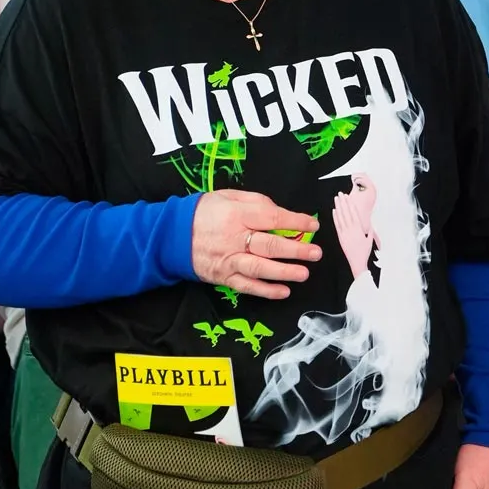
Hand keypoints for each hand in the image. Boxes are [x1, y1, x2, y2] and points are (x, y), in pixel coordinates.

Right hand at [191, 188, 321, 299]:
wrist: (172, 235)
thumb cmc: (204, 212)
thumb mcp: (228, 196)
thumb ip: (256, 202)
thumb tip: (281, 213)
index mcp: (236, 214)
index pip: (272, 217)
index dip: (296, 221)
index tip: (313, 225)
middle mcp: (234, 238)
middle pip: (269, 245)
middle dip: (296, 250)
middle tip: (316, 253)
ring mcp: (229, 260)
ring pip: (260, 268)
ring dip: (284, 272)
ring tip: (304, 273)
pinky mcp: (224, 276)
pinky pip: (247, 286)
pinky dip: (266, 290)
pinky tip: (284, 291)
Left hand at [332, 183, 375, 279]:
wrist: (357, 262)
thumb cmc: (364, 252)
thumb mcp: (370, 239)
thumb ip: (369, 230)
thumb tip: (369, 224)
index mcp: (359, 229)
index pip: (354, 214)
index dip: (350, 205)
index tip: (348, 198)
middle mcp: (351, 230)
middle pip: (346, 213)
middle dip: (343, 202)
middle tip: (341, 194)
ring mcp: (344, 233)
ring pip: (341, 217)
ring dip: (338, 207)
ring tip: (336, 199)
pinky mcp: (340, 237)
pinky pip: (337, 225)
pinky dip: (335, 217)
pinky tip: (334, 211)